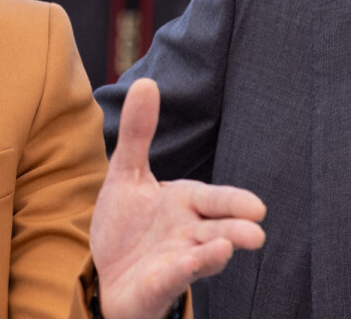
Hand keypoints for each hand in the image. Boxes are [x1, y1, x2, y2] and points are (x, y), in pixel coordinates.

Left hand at [91, 79, 265, 318]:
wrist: (109, 273)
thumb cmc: (128, 224)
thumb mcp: (126, 174)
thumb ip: (138, 134)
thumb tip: (146, 83)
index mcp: (186, 204)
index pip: (214, 200)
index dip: (233, 202)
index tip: (256, 206)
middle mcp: (189, 233)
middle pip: (218, 229)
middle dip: (236, 230)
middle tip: (256, 230)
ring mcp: (176, 260)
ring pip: (203, 257)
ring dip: (215, 254)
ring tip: (229, 247)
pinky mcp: (159, 283)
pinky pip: (173, 277)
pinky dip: (181, 270)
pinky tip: (188, 263)